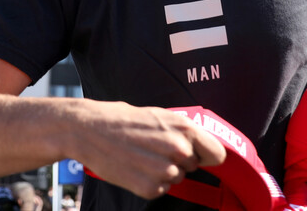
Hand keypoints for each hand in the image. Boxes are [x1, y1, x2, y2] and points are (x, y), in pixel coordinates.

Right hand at [71, 102, 225, 199]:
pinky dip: (149, 182)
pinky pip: (160, 190)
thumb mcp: (160, 116)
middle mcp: (179, 151)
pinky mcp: (150, 189)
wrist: (89, 130)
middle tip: (153, 149)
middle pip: (193, 167)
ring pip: (176, 179)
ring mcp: (164, 172)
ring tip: (140, 156)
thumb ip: (183, 132)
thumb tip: (202, 148)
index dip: (207, 156)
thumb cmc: (124, 120)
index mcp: (184, 129)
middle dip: (178, 161)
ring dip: (162, 172)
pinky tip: (134, 168)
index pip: (217, 155)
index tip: (199, 156)